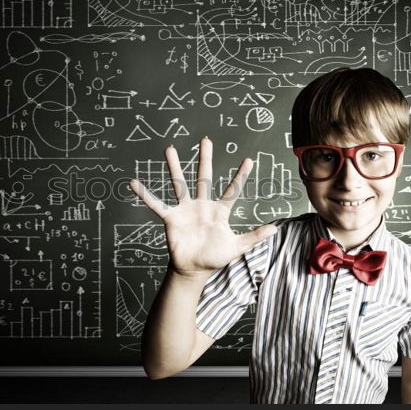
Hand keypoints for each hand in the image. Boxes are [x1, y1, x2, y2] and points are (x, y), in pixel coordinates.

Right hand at [129, 138, 278, 278]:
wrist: (193, 269)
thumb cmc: (215, 257)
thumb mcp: (237, 247)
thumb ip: (254, 237)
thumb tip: (276, 229)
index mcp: (219, 211)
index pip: (232, 190)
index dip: (241, 176)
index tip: (248, 160)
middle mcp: (202, 205)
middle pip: (204, 177)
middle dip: (205, 159)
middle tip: (206, 140)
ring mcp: (185, 210)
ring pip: (179, 184)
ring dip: (174, 167)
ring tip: (169, 149)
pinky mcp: (171, 218)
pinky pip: (156, 204)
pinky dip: (145, 195)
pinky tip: (134, 183)